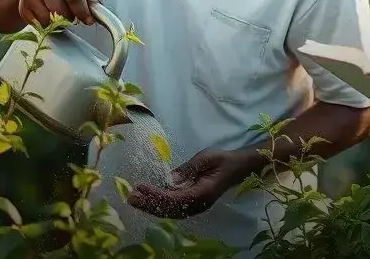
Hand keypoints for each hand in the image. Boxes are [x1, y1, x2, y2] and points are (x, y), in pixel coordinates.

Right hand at [17, 0, 101, 26]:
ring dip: (58, 22)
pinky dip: (46, 24)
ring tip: (60, 13)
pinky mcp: (23, 5)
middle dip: (70, 17)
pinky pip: (39, 24)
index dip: (83, 12)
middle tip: (71, 13)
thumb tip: (97, 3)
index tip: (88, 21)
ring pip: (49, 19)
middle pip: (61, 11)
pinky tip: (48, 14)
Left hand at [128, 149, 251, 218]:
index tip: (141, 187)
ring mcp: (196, 206)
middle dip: (149, 204)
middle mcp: (198, 204)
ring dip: (152, 206)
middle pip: (170, 209)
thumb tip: (169, 179)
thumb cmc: (223, 160)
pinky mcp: (193, 203)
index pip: (175, 199)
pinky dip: (160, 204)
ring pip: (170, 211)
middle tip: (131, 197)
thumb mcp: (206, 158)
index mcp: (203, 193)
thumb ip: (188, 169)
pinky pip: (174, 208)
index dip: (156, 195)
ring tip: (135, 198)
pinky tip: (149, 198)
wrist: (238, 167)